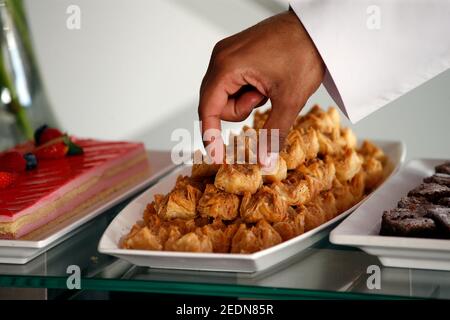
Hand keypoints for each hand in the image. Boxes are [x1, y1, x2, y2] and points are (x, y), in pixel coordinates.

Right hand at [198, 10, 324, 162]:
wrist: (319, 28)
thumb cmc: (305, 54)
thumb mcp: (289, 100)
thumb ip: (273, 134)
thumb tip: (264, 163)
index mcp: (227, 66)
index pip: (208, 110)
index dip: (211, 137)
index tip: (218, 158)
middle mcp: (221, 58)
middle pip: (216, 103)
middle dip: (240, 109)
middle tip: (264, 98)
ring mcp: (227, 54)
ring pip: (226, 94)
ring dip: (247, 99)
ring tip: (268, 86)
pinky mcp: (236, 53)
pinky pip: (233, 82)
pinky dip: (248, 89)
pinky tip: (266, 80)